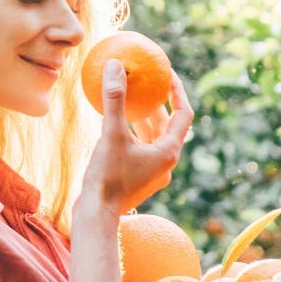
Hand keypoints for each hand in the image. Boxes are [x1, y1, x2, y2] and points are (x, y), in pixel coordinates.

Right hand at [79, 60, 193, 215]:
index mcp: (168, 151)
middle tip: (148, 80)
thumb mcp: (111, 134)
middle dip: (158, 102)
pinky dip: (133, 131)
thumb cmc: (107, 178)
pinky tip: (114, 121)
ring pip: (153, 136)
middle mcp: (166, 162)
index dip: (177, 90)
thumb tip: (115, 65)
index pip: (183, 113)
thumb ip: (115, 99)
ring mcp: (153, 171)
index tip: (167, 72)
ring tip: (131, 95)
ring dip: (144, 117)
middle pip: (169, 124)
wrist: (97, 216)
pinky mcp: (138, 177)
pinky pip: (141, 146)